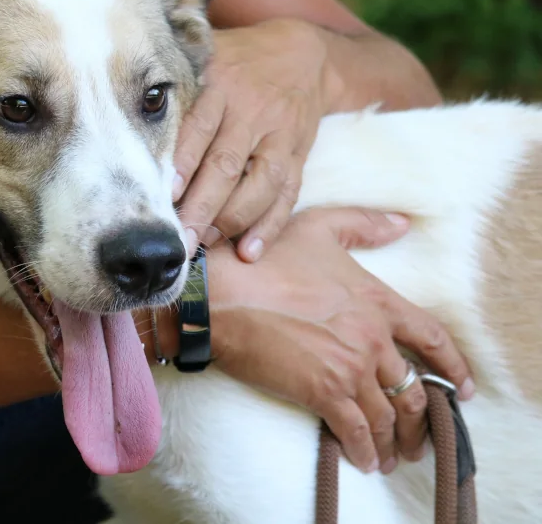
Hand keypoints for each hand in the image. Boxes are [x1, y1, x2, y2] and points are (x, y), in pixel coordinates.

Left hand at [173, 18, 331, 260]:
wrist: (302, 55)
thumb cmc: (234, 64)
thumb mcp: (204, 60)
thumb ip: (172, 86)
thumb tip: (118, 108)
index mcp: (220, 87)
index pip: (198, 130)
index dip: (181, 165)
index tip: (163, 196)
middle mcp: (251, 111)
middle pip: (225, 165)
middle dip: (201, 207)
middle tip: (178, 240)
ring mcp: (279, 134)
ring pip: (260, 184)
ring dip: (232, 219)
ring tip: (206, 242)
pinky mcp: (299, 154)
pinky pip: (288, 193)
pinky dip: (270, 225)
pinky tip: (249, 250)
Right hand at [194, 207, 474, 473]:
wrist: (221, 296)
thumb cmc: (262, 259)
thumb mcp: (317, 227)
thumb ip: (363, 225)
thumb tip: (401, 223)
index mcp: (377, 300)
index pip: (432, 338)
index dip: (453, 367)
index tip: (461, 389)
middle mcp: (373, 338)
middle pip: (413, 387)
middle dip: (420, 419)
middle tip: (418, 436)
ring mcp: (350, 368)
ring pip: (388, 414)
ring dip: (394, 440)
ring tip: (392, 455)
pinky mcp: (323, 393)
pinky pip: (356, 430)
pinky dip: (364, 450)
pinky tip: (364, 460)